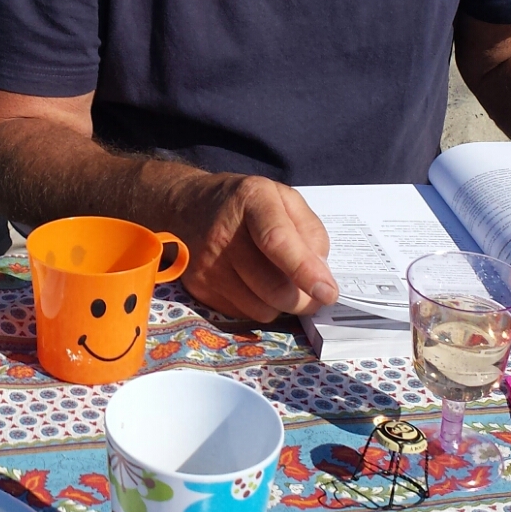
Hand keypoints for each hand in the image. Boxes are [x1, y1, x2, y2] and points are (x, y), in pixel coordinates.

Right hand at [167, 174, 338, 321]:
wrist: (183, 205)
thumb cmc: (242, 204)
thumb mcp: (281, 197)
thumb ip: (309, 230)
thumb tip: (320, 274)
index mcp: (251, 200)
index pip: (277, 241)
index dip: (305, 270)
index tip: (328, 292)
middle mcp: (223, 233)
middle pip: (273, 286)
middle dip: (303, 300)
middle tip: (314, 295)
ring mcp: (206, 263)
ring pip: (261, 308)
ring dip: (280, 305)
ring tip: (279, 283)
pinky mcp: (197, 287)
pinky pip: (242, 314)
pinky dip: (258, 306)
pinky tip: (253, 284)